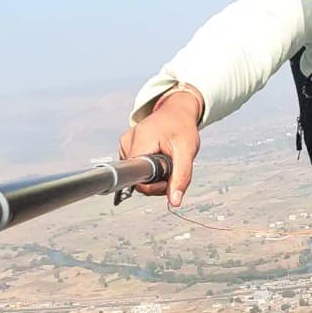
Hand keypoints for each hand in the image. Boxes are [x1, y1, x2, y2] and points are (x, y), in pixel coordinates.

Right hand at [118, 89, 201, 206]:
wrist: (176, 111)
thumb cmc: (182, 128)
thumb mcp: (187, 151)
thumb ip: (181, 177)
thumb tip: (174, 201)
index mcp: (140, 141)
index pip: (136, 177)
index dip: (152, 186)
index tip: (167, 181)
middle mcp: (127, 143)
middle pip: (136, 178)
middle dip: (156, 182)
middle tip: (173, 170)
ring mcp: (125, 145)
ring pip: (136, 175)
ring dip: (154, 177)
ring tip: (166, 162)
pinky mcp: (126, 148)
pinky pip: (136, 168)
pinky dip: (149, 170)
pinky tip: (159, 161)